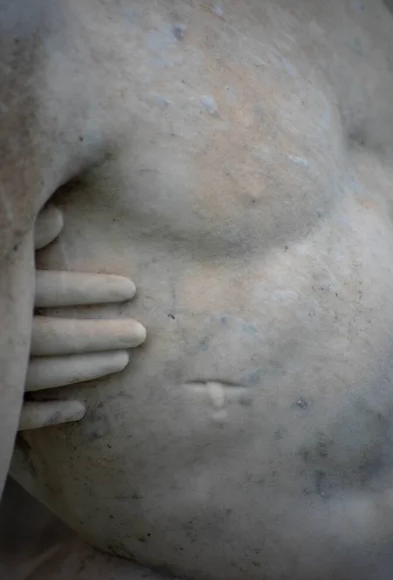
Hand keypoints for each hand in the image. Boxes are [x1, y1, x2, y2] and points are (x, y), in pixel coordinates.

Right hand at [19, 205, 145, 430]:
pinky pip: (12, 416)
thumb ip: (15, 238)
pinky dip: (44, 415)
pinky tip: (77, 411)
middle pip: (48, 336)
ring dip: (82, 371)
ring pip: (36, 375)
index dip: (87, 288)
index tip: (131, 287)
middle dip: (98, 334)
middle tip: (143, 333)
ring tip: (122, 363)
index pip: (41, 288)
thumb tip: (60, 213)